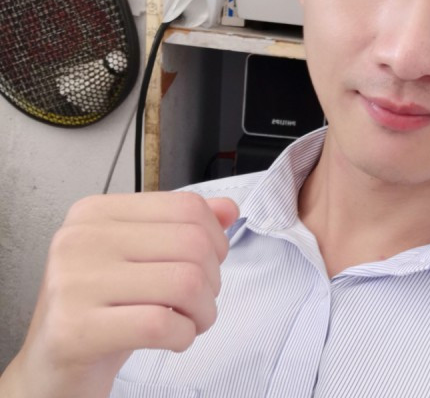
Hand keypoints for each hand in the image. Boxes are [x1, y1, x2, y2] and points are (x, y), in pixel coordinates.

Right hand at [0, 192, 238, 397]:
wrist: (52, 372)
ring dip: (203, 311)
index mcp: (96, 212)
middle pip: (191, 243)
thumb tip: (229, 208)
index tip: (210, 263)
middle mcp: (80, 238)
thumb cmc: (102, 311)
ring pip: (184, 282)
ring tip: (190, 322)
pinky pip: (160, 323)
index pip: (186, 206)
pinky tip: (174, 339)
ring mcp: (73, 282)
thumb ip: (185, 227)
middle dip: (212, 279)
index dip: (216, 238)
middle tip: (199, 302)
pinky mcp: (74, 330)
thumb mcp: (142, 260)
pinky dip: (183, 335)